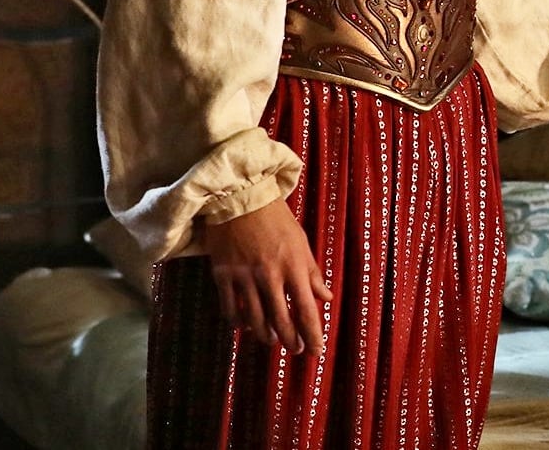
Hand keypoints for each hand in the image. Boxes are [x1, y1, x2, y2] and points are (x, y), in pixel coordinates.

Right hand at [202, 201, 327, 355]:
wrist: (240, 198)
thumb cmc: (276, 220)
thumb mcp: (301, 243)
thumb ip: (313, 273)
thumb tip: (326, 298)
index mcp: (294, 266)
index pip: (306, 309)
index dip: (312, 334)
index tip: (316, 351)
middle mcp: (269, 275)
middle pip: (281, 320)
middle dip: (290, 340)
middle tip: (295, 350)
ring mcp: (244, 276)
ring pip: (255, 319)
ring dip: (265, 335)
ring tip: (272, 341)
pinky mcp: (223, 275)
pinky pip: (230, 308)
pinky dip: (239, 322)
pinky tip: (245, 327)